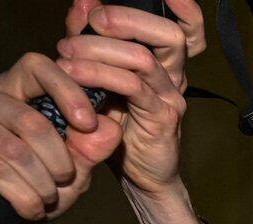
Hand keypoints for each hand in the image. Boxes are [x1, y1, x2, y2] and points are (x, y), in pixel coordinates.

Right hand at [0, 54, 118, 220]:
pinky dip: (18, 193)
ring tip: (46, 200)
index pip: (38, 66)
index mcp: (4, 88)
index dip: (68, 91)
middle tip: (66, 182)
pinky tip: (28, 209)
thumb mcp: (60, 173)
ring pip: (12, 148)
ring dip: (38, 183)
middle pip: (30, 119)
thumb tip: (110, 129)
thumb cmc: (11, 188)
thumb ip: (87, 150)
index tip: (88, 124)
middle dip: (57, 160)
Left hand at [56, 0, 203, 199]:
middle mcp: (174, 76)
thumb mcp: (100, 74)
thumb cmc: (120, 125)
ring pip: (142, 58)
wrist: (140, 176)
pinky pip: (132, 88)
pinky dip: (99, 76)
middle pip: (170, 34)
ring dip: (98, 49)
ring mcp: (170, 97)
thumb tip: (84, 2)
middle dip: (127, 19)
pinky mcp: (161, 119)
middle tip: (92, 21)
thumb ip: (92, 38)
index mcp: (164, 62)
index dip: (182, 7)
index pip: (186, 28)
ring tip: (66, 53)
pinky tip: (74, 76)